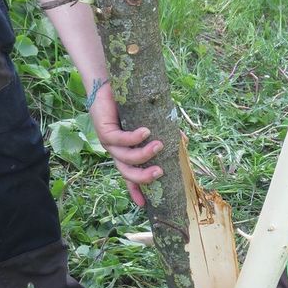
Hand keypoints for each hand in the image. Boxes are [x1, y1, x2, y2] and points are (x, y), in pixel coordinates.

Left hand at [87, 86, 163, 206]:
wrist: (108, 82)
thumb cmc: (130, 101)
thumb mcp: (152, 119)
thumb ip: (166, 130)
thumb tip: (183, 140)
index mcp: (125, 151)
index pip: (130, 176)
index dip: (136, 190)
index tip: (144, 205)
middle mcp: (116, 150)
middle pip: (127, 173)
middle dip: (143, 177)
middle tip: (160, 173)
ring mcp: (109, 142)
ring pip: (125, 158)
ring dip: (144, 154)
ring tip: (159, 145)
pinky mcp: (104, 131)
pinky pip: (120, 140)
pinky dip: (134, 138)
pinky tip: (146, 131)